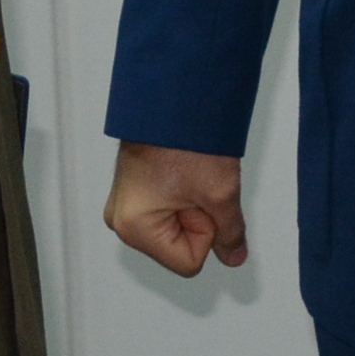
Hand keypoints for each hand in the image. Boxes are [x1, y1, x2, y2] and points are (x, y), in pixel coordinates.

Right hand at [107, 139, 245, 273]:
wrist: (172, 93)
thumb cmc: (185, 135)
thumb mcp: (220, 191)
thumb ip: (230, 232)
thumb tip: (234, 256)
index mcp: (133, 228)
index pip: (189, 262)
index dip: (207, 232)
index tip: (200, 197)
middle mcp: (121, 221)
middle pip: (178, 246)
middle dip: (197, 218)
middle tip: (195, 182)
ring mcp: (124, 205)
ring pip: (175, 227)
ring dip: (190, 204)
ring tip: (188, 173)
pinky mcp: (133, 190)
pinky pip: (167, 209)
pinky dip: (182, 194)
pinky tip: (182, 171)